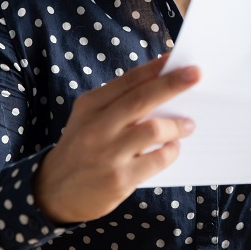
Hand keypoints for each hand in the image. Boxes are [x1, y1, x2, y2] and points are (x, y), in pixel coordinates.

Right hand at [34, 55, 198, 223]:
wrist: (54, 191)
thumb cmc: (82, 147)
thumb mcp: (89, 117)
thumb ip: (119, 102)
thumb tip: (163, 85)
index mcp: (90, 105)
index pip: (128, 80)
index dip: (155, 68)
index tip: (177, 58)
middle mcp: (97, 127)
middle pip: (141, 99)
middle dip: (172, 84)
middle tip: (196, 75)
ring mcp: (108, 154)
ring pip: (153, 130)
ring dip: (178, 125)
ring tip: (188, 125)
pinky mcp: (120, 179)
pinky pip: (157, 160)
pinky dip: (171, 151)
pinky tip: (173, 148)